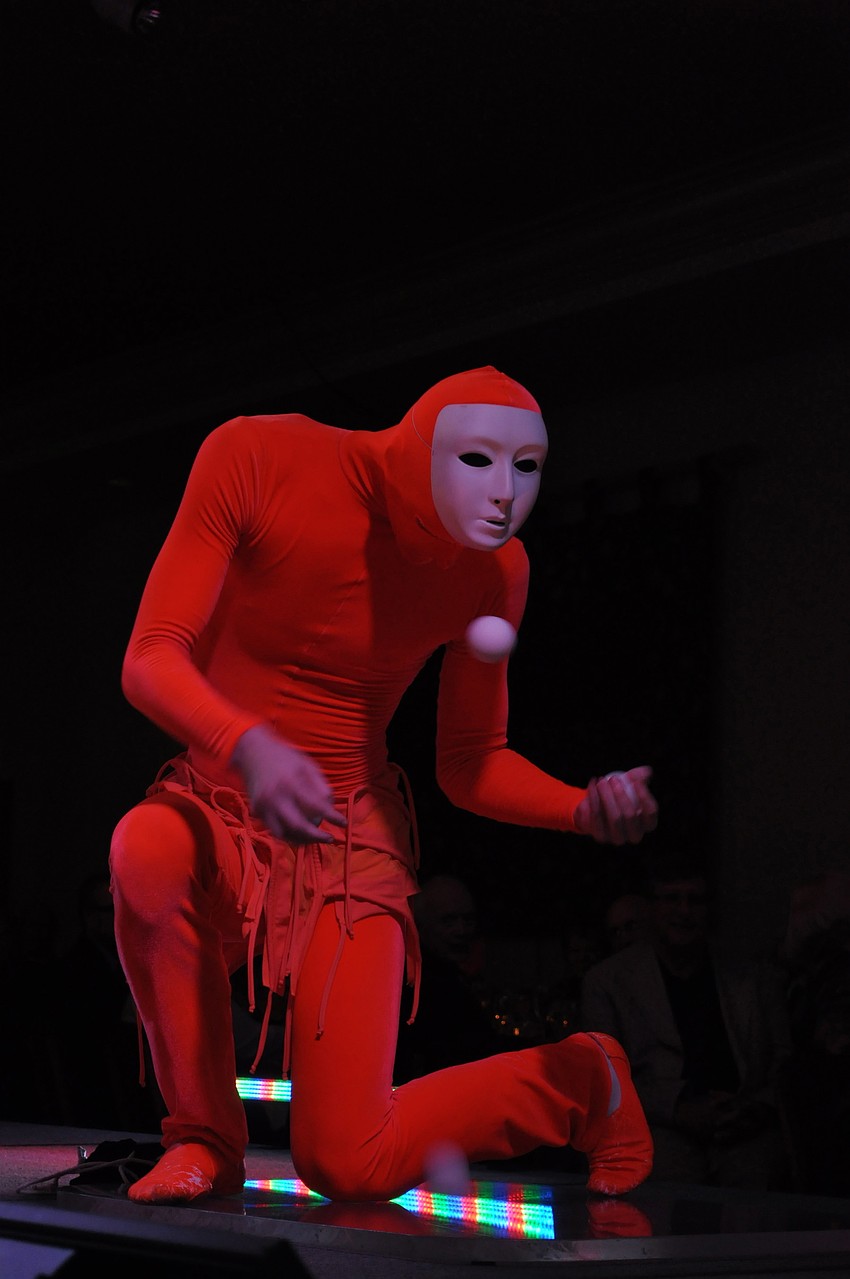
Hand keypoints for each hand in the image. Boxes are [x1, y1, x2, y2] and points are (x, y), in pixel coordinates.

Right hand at [230, 724, 345, 844]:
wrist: (252, 751)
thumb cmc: (284, 757)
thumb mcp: (306, 764)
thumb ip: (320, 785)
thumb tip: (330, 805)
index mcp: (291, 782)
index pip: (316, 805)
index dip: (332, 816)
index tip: (344, 823)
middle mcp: (275, 796)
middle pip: (298, 825)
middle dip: (316, 836)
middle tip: (330, 838)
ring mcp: (263, 805)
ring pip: (283, 834)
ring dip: (301, 840)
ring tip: (314, 839)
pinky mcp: (256, 810)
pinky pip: (273, 829)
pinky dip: (287, 834)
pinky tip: (299, 834)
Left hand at [573, 765, 657, 844]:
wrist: (597, 807)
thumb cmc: (619, 795)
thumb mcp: (630, 785)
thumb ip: (638, 777)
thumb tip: (645, 772)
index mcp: (647, 824)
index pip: (651, 812)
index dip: (644, 796)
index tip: (635, 781)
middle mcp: (635, 835)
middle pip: (630, 816)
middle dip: (621, 795)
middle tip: (613, 779)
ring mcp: (618, 838)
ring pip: (614, 818)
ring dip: (606, 797)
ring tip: (601, 781)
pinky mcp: (601, 837)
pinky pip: (597, 817)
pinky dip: (593, 799)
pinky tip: (592, 786)